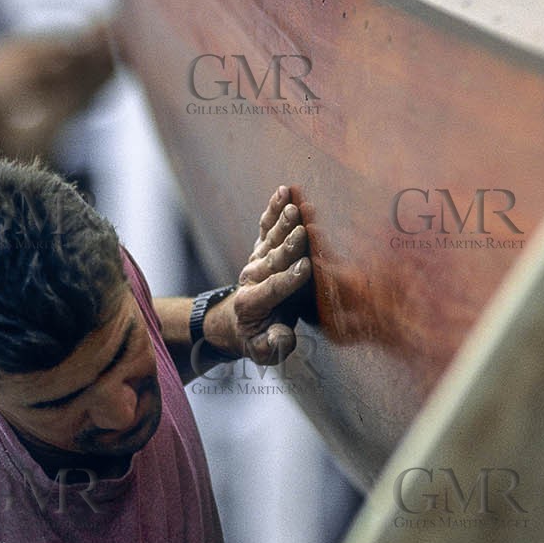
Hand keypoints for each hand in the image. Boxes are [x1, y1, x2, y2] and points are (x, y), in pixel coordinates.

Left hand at [206, 185, 313, 365]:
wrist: (236, 320)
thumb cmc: (257, 337)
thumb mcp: (263, 350)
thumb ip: (273, 344)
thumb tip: (282, 336)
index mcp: (253, 304)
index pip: (272, 289)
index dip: (288, 279)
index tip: (306, 268)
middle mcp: (252, 278)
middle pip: (272, 260)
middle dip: (288, 246)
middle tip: (302, 232)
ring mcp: (256, 260)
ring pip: (270, 239)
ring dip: (282, 223)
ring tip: (293, 208)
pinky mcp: (261, 248)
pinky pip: (266, 226)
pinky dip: (273, 209)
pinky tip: (283, 192)